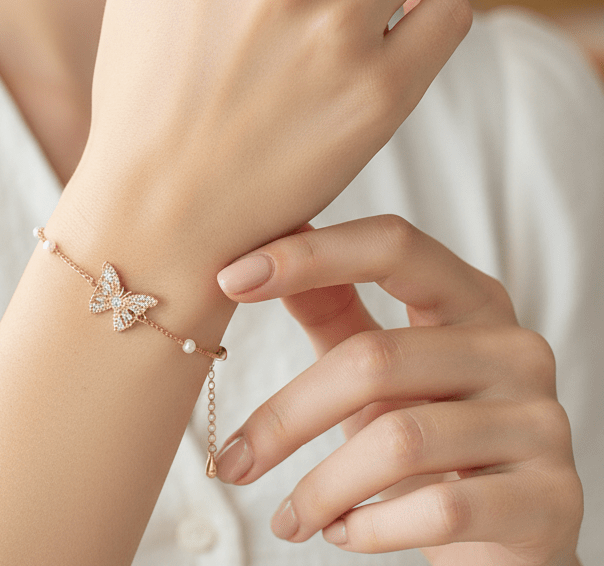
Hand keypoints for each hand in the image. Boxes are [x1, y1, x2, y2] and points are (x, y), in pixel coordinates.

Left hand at [214, 217, 583, 564]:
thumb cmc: (433, 434)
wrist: (512, 537)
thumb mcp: (380, 367)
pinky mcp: (551, 498)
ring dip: (322, 487)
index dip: (309, 254)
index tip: (229, 278)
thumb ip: (331, 305)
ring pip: (400, 440)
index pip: (392, 244)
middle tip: (232, 461)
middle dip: (288, 416)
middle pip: (376, 357)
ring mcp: (540, 421)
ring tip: (287, 517)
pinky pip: (441, 510)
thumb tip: (258, 246)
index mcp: (471, 297)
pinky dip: (371, 528)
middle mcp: (514, 347)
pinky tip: (340, 534)